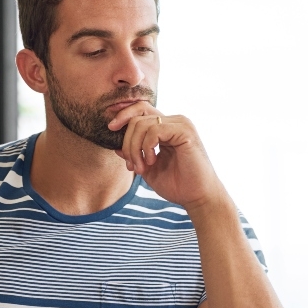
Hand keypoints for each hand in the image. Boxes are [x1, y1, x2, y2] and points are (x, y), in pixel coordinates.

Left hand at [107, 103, 226, 209]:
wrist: (197, 197)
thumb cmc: (177, 185)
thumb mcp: (147, 169)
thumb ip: (134, 155)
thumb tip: (115, 146)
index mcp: (166, 127)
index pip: (141, 110)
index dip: (123, 116)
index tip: (110, 129)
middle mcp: (174, 121)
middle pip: (137, 117)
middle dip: (127, 142)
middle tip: (130, 165)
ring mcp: (181, 124)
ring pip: (143, 124)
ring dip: (135, 148)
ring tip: (141, 167)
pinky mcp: (185, 131)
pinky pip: (155, 130)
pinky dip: (147, 147)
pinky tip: (152, 161)